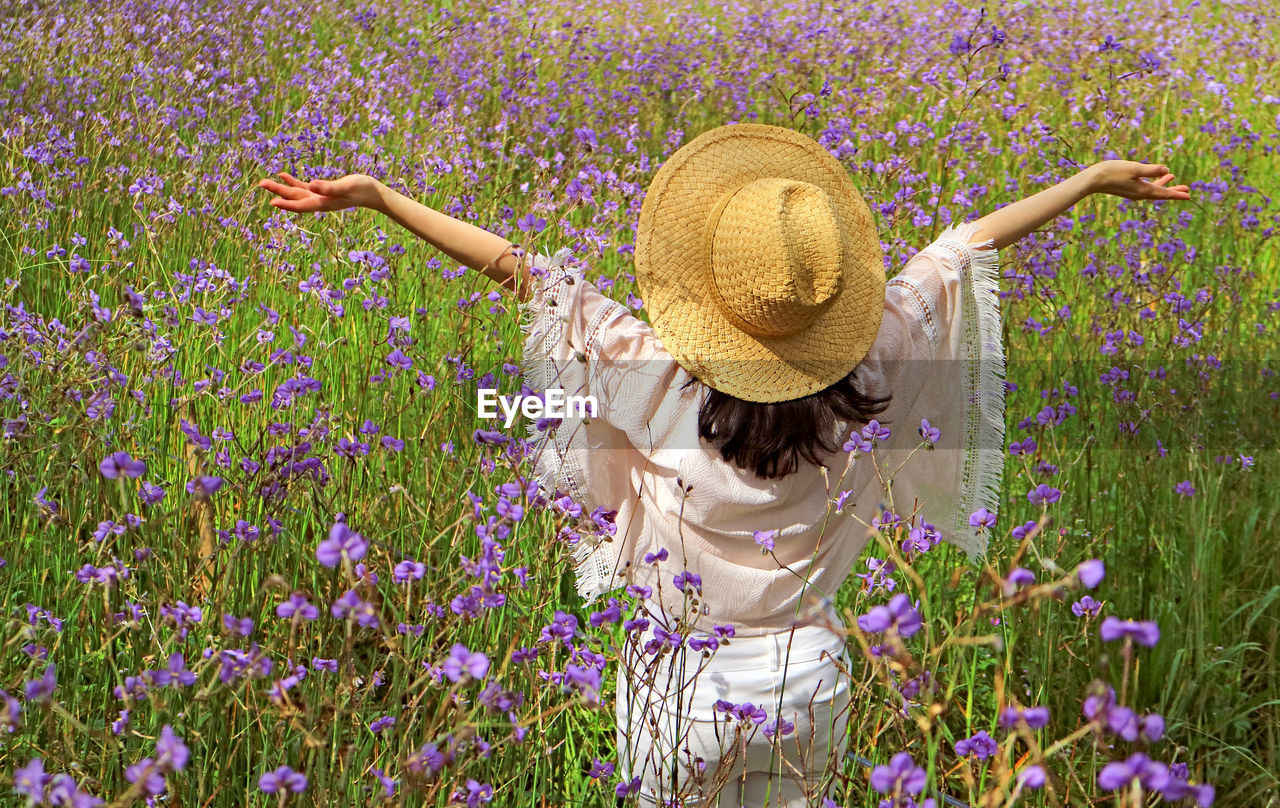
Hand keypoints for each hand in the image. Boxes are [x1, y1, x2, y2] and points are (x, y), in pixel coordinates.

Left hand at [256, 172, 381, 212]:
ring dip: (282, 188)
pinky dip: (293, 182)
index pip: (301, 205)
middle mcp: (319, 202)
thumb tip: (311, 185)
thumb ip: (329, 187)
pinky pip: (304, 188)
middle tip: (261, 184)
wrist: (374, 194)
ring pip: (296, 193)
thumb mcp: (347, 186)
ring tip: (266, 182)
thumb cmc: (363, 189)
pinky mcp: (323, 191)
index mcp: (324, 203)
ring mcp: (320, 197)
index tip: (271, 202)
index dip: (286, 204)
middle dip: (278, 192)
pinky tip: (283, 175)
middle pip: (294, 199)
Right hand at [1085, 160, 1190, 200]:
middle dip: (1173, 191)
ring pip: (1153, 189)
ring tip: (1173, 178)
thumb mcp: (1135, 168)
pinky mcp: (1127, 188)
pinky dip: (1153, 183)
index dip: (1177, 194)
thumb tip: (1167, 170)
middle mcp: (1139, 194)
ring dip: (1163, 185)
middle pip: (1160, 193)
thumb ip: (1152, 170)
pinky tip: (1153, 177)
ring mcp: (1133, 192)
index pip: (1164, 193)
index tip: (1189, 196)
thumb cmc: (1112, 172)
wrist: (1092, 180)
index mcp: (1143, 190)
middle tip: (1186, 190)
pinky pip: (1145, 187)